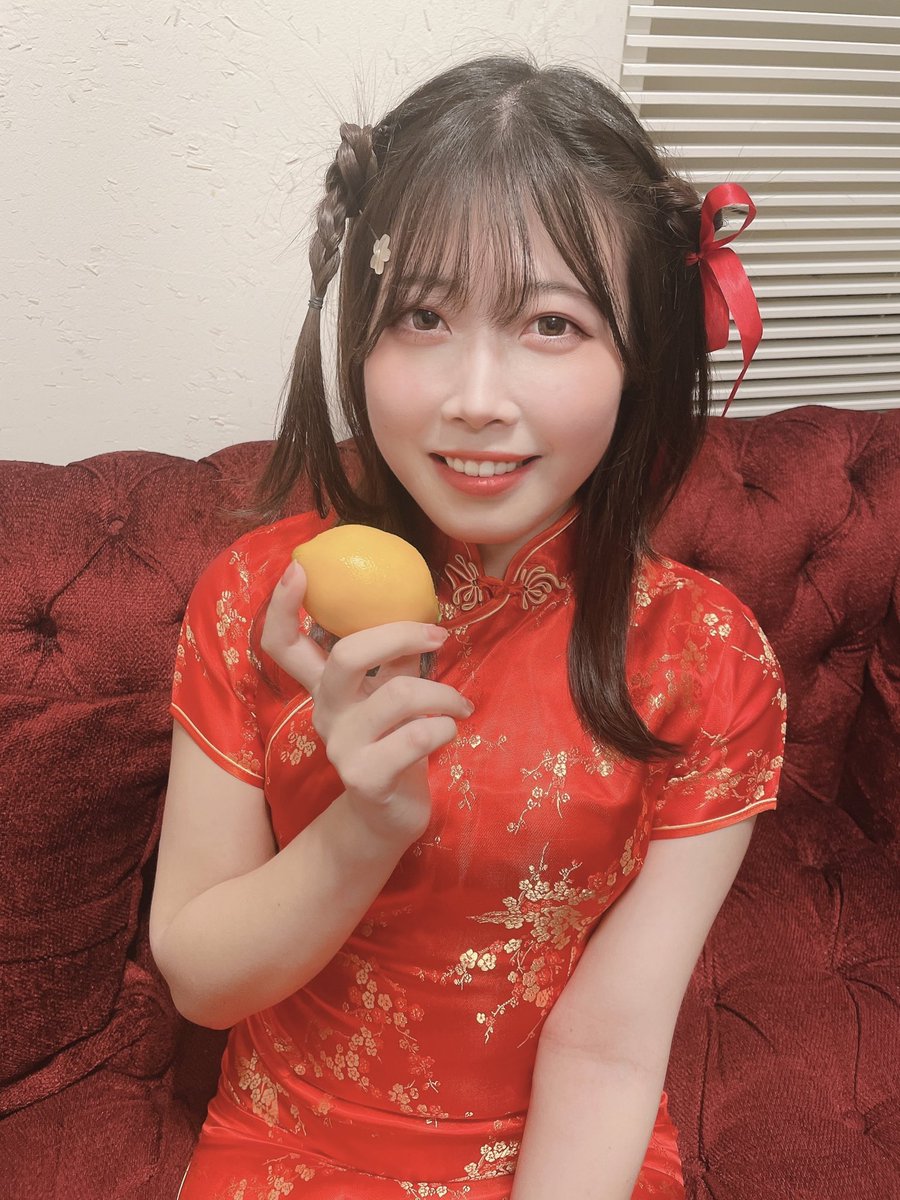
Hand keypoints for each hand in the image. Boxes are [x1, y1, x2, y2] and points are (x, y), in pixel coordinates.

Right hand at [260, 560, 472, 844]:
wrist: (389, 816)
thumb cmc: (394, 743)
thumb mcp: (391, 696)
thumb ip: (395, 659)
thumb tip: (419, 613)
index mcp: (325, 687)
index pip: (283, 644)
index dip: (282, 606)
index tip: (299, 567)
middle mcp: (325, 712)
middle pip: (347, 655)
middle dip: (400, 635)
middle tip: (439, 634)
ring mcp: (341, 746)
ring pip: (399, 695)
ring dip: (443, 693)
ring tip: (461, 705)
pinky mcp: (366, 777)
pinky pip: (415, 738)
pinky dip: (444, 727)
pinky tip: (452, 731)